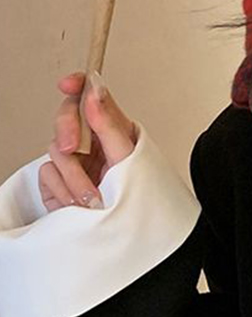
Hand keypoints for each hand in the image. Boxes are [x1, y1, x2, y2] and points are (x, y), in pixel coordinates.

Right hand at [39, 70, 138, 212]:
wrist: (131, 232)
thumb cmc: (140, 196)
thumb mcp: (130, 158)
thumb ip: (110, 125)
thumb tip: (95, 93)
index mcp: (113, 130)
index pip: (92, 97)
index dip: (79, 85)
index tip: (69, 84)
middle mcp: (92, 142)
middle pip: (67, 116)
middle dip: (66, 129)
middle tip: (72, 147)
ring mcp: (74, 162)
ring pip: (55, 149)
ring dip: (74, 176)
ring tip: (96, 195)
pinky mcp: (58, 182)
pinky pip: (47, 174)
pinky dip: (64, 190)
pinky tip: (81, 203)